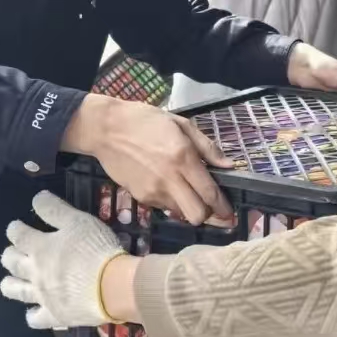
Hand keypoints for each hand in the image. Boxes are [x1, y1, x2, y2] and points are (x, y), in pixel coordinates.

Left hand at [1, 191, 124, 328]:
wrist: (112, 286)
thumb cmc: (96, 250)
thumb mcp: (79, 221)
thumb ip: (55, 209)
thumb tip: (36, 198)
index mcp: (40, 247)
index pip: (18, 235)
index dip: (14, 229)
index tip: (15, 227)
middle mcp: (35, 272)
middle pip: (11, 262)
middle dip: (9, 255)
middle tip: (13, 251)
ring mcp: (42, 295)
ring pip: (15, 291)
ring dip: (10, 284)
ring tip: (11, 281)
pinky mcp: (54, 315)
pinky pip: (36, 318)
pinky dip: (32, 314)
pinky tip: (34, 310)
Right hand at [62, 94, 232, 223]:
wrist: (106, 129)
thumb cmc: (146, 121)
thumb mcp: (181, 124)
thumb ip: (207, 147)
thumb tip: (228, 165)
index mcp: (183, 158)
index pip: (209, 193)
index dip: (223, 207)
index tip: (229, 213)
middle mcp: (169, 179)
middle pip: (196, 215)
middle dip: (208, 215)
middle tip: (211, 206)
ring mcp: (153, 191)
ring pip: (180, 213)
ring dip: (188, 206)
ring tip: (186, 190)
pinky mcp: (140, 197)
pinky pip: (164, 207)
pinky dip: (171, 200)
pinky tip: (166, 184)